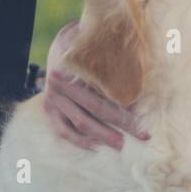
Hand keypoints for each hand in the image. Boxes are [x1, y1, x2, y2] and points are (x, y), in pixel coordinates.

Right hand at [40, 21, 147, 150]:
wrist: (61, 45)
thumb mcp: (100, 47)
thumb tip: (138, 89)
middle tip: (142, 134)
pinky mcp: (48, 109)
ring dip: (102, 135)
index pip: (104, 89)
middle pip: (96, 108)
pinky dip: (79, 140)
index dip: (124, 102)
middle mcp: (61, 83)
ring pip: (81, 122)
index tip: (141, 112)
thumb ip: (115, 64)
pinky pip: (63, 129)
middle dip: (121, 122)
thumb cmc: (87, 47)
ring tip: (121, 145)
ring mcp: (53, 98)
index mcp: (74, 66)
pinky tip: (96, 146)